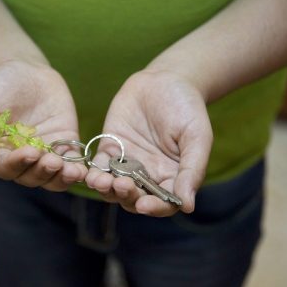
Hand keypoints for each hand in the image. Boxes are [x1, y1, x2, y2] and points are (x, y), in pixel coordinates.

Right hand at [0, 60, 86, 190]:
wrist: (25, 70)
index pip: (4, 168)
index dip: (16, 164)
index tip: (29, 152)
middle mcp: (20, 159)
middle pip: (30, 176)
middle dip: (41, 171)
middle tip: (51, 161)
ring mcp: (44, 155)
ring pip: (51, 177)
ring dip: (60, 178)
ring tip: (70, 171)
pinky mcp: (65, 146)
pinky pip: (71, 165)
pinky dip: (76, 171)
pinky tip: (82, 171)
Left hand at [85, 70, 212, 215]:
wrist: (166, 79)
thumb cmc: (188, 108)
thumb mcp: (197, 137)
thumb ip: (192, 170)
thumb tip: (187, 206)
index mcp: (172, 177)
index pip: (163, 202)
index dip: (154, 207)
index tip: (145, 205)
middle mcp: (149, 175)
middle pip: (135, 198)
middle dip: (127, 196)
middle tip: (122, 187)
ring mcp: (128, 164)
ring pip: (113, 186)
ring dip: (106, 188)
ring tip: (101, 182)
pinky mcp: (110, 149)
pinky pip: (100, 166)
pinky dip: (94, 172)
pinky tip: (90, 173)